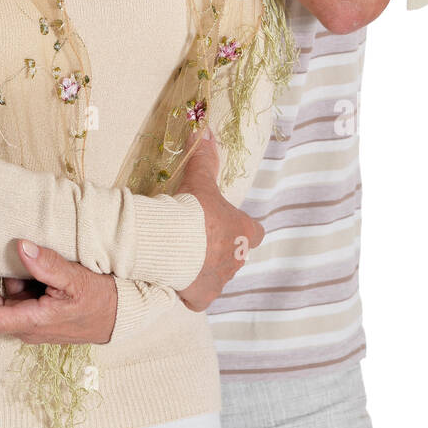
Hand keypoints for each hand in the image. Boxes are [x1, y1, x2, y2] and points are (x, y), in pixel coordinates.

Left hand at [0, 240, 118, 344]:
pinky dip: (3, 270)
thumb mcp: (79, 281)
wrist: (119, 316)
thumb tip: (21, 246)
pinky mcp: (30, 304)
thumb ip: (49, 265)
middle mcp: (21, 320)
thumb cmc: (100, 302)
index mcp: (31, 320)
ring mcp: (24, 313)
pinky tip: (3, 251)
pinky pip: (9, 286)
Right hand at [175, 128, 264, 310]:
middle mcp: (238, 260)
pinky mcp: (202, 298)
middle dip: (220, 248)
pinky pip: (198, 295)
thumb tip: (206, 129)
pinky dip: (189, 288)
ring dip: (204, 267)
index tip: (224, 222)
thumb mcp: (200, 180)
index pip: (256, 231)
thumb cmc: (192, 210)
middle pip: (236, 254)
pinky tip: (174, 276)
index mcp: (245, 232)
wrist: (171, 241)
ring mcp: (221, 281)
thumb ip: (205, 158)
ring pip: (217, 275)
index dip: (242, 227)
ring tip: (182, 254)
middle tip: (196, 237)